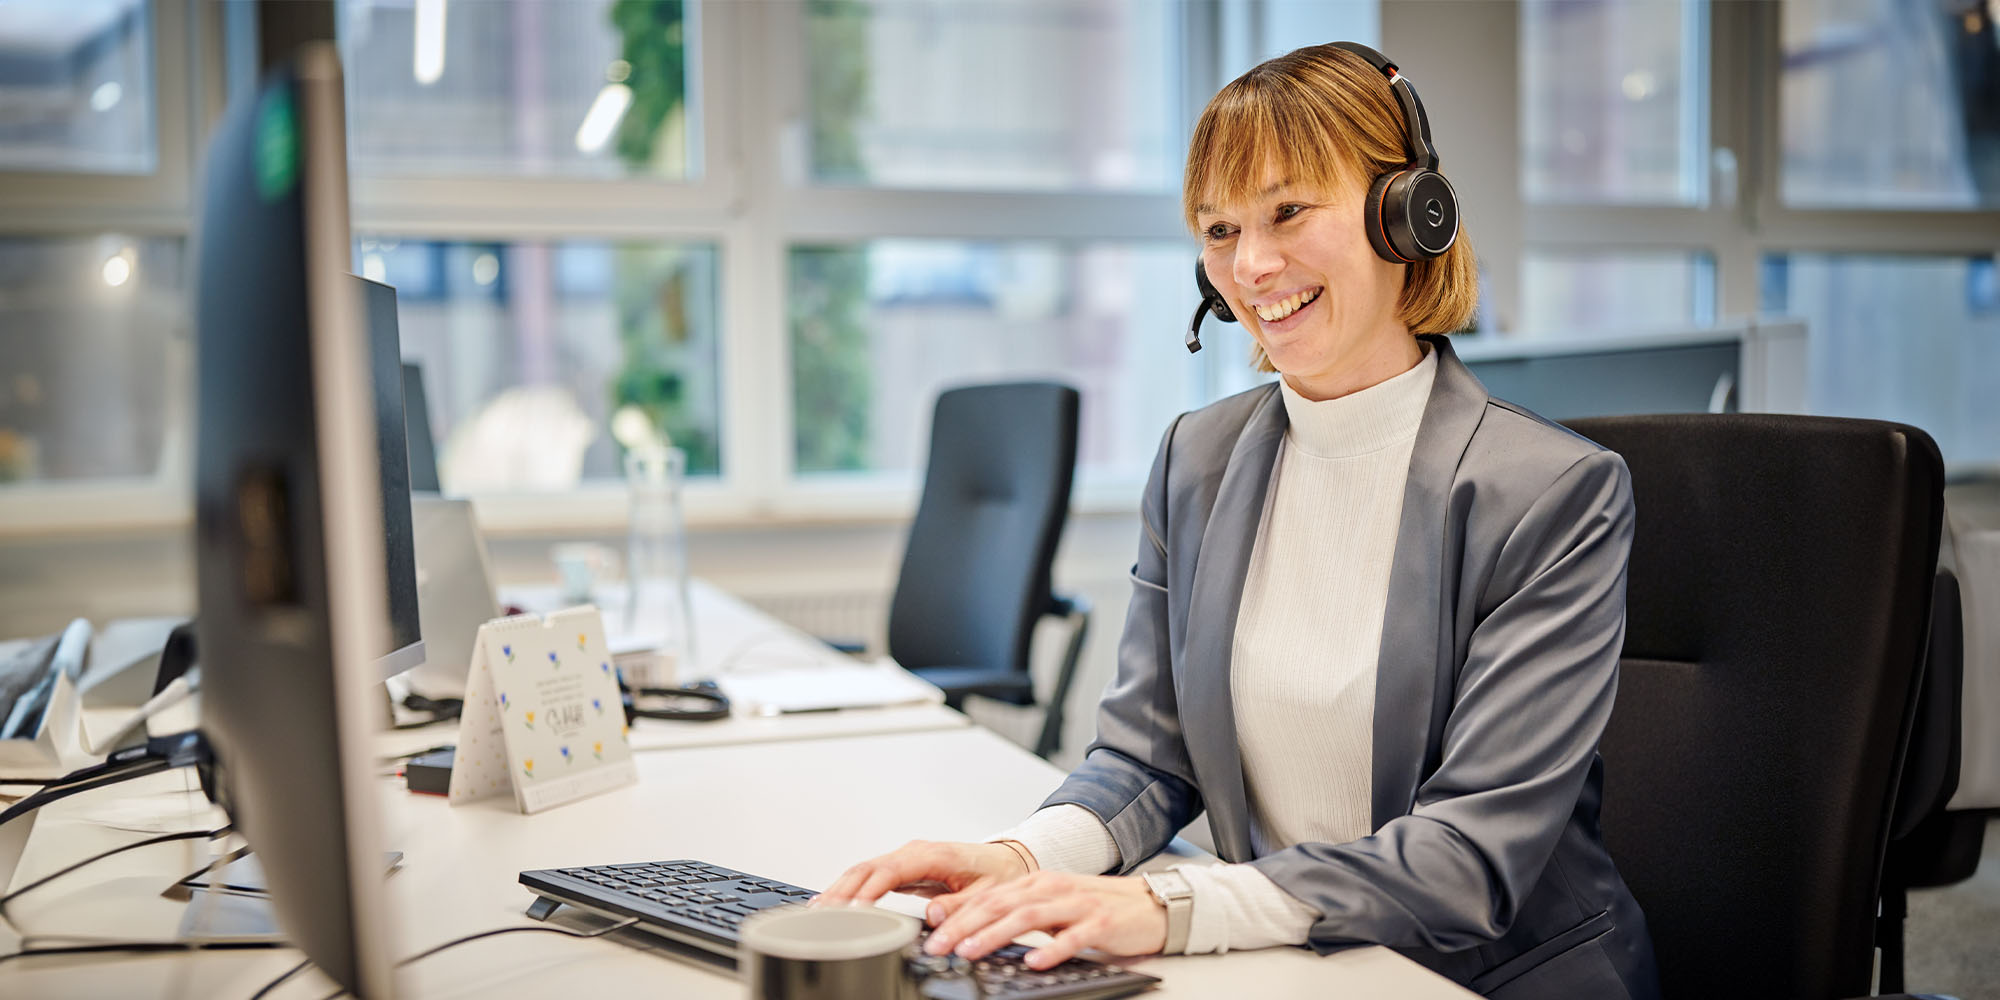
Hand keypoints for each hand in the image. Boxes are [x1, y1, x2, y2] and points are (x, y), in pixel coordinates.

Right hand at [814, 840, 1027, 908]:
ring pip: (864, 871)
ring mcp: (907, 858)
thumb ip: (960, 906)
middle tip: (822, 914)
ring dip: (840, 889)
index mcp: (934, 855)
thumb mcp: (987, 894)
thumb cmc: (997, 874)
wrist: (1006, 860)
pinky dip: (850, 888)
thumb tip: (932, 915)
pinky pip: (870, 876)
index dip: (869, 891)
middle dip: (842, 890)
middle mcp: (915, 852)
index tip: (852, 909)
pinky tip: (834, 903)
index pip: (891, 871)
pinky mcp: (903, 868)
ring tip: (818, 912)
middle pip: (868, 868)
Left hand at [921, 871, 1166, 970]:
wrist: (1150, 904)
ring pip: (1028, 916)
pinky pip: (1073, 937)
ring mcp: (1077, 904)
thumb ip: (1018, 914)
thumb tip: (973, 933)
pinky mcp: (1101, 922)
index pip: (988, 898)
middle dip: (964, 926)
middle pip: (1000, 905)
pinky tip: (1034, 961)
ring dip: (995, 934)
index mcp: (1037, 883)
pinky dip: (1051, 948)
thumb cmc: (1097, 907)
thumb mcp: (1052, 906)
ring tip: (971, 950)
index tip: (931, 935)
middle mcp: (1052, 888)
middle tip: (939, 946)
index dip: (956, 916)